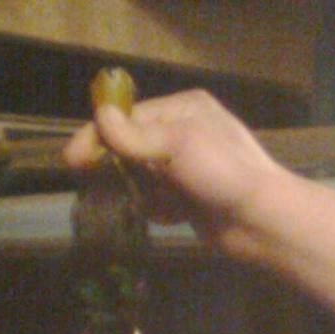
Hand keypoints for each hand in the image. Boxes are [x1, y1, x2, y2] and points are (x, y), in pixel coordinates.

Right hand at [64, 90, 281, 250]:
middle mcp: (185, 134)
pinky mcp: (191, 200)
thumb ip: (136, 136)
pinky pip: (158, 202)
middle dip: (116, 166)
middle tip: (92, 183)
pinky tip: (168, 217)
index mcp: (183, 110)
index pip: (129, 118)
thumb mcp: (178, 145)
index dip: (98, 137)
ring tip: (138, 202)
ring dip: (137, 192)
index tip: (72, 160)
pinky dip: (156, 210)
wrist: (262, 221)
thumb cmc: (223, 174)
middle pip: (132, 147)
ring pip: (142, 178)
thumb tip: (100, 118)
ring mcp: (188, 169)